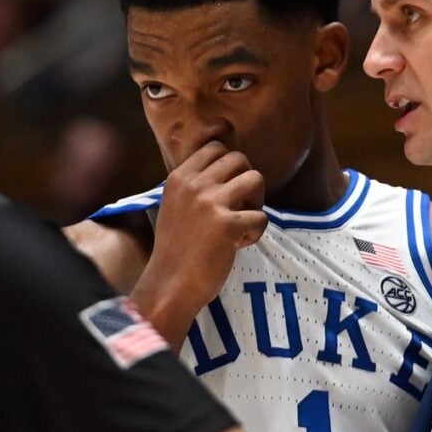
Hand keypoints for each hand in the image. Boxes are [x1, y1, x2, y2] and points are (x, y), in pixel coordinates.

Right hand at [131, 141, 267, 350]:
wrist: (169, 285)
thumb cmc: (176, 249)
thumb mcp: (174, 206)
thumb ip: (194, 186)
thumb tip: (228, 169)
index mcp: (179, 178)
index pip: (215, 147)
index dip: (230, 166)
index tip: (227, 189)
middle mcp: (194, 185)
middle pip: (240, 159)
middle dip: (247, 180)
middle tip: (240, 206)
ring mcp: (211, 203)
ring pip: (256, 179)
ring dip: (257, 201)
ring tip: (243, 221)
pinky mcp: (228, 224)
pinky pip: (262, 216)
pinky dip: (256, 232)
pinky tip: (239, 244)